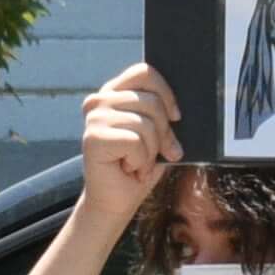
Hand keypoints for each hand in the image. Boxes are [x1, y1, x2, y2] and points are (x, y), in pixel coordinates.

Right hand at [70, 60, 178, 231]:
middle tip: (158, 153)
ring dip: (150, 152)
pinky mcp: (93, 138)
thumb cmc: (138, 166)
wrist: (116, 202)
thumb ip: (163, 114)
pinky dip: (140, 161)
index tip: (175, 117)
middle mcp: (100, 101)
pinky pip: (135, 141)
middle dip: (164, 133)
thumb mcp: (157, 134)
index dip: (166, 93)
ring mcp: (94, 118)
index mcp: (114, 93)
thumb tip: (181, 108)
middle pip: (151, 101)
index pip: (145, 72)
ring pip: (145, 123)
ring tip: (138, 164)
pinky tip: (129, 169)